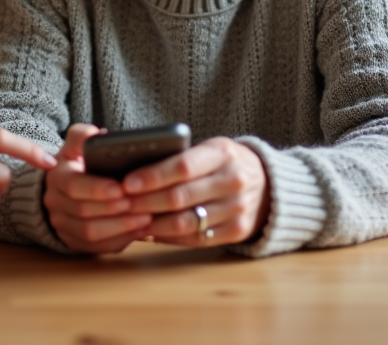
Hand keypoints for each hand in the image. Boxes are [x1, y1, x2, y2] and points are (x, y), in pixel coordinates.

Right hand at [42, 124, 152, 252]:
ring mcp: (62, 225)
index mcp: (57, 177)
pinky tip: (139, 231)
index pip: (74, 185)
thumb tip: (98, 134)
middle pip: (83, 211)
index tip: (122, 188)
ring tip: (145, 218)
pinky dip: (120, 240)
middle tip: (140, 204)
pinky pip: (97, 248)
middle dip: (114, 209)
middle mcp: (55, 203)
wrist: (63, 190)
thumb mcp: (75, 146)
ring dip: (120, 227)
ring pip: (90, 232)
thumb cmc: (78, 165)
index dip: (98, 189)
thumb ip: (82, 136)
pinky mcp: (74, 242)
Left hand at [122, 137, 269, 247]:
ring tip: (130, 220)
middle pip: (180, 197)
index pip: (183, 166)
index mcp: (223, 154)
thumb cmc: (224, 163)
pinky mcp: (237, 231)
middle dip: (144, 202)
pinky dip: (169, 238)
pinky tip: (151, 232)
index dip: (152, 176)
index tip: (126, 182)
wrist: (268, 185)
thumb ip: (181, 156)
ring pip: (186, 222)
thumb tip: (135, 171)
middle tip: (119, 204)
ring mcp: (238, 209)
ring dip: (152, 224)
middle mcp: (234, 181)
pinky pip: (196, 239)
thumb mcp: (210, 149)